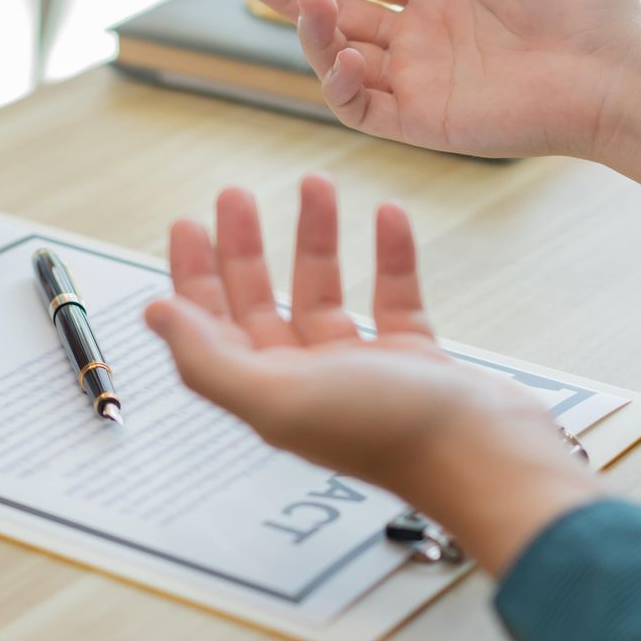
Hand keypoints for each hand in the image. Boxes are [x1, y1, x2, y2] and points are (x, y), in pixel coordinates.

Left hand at [142, 176, 598, 575]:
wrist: (487, 455)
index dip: (192, 277)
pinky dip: (388, 255)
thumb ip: (208, 358)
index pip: (210, 328)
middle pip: (258, 304)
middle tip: (235, 195)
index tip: (187, 224)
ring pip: (324, 292)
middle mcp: (306, 382)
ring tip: (316, 185)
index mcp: (266, 393)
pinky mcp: (413, 361)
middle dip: (243, 247)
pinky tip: (388, 215)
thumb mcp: (278, 395)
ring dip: (315, 239)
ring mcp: (360, 371)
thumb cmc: (387, 432)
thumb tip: (154, 315)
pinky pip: (392, 297)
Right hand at [229, 0, 640, 160]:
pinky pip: (358, 108)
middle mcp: (421, 38)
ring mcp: (418, 81)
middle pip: (333, 12)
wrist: (620, 71)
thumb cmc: (595, 4)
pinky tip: (337, 50)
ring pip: (336, 58)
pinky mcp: (423, 122)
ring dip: (309, 29)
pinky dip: (335, 83)